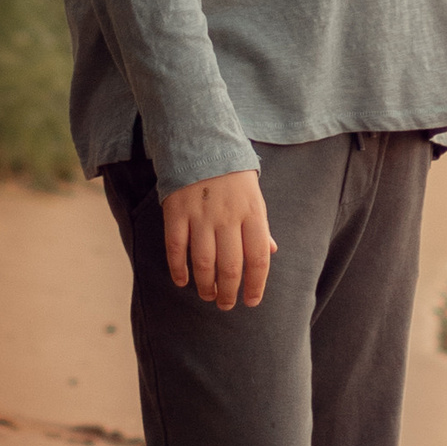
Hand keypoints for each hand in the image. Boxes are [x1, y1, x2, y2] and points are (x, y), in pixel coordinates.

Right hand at [160, 169, 272, 310]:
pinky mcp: (176, 211)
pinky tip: (182, 281)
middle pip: (230, 266)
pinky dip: (178, 269)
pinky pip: (176, 247)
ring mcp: (200, 214)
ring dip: (206, 286)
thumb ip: (260, 226)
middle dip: (229, 292)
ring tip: (208, 295)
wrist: (200, 141)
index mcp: (252, 212)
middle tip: (226, 304)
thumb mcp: (254, 196)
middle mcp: (228, 216)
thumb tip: (270, 253)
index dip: (256, 285)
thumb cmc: (232, 174)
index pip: (259, 258)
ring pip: (203, 261)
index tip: (251, 301)